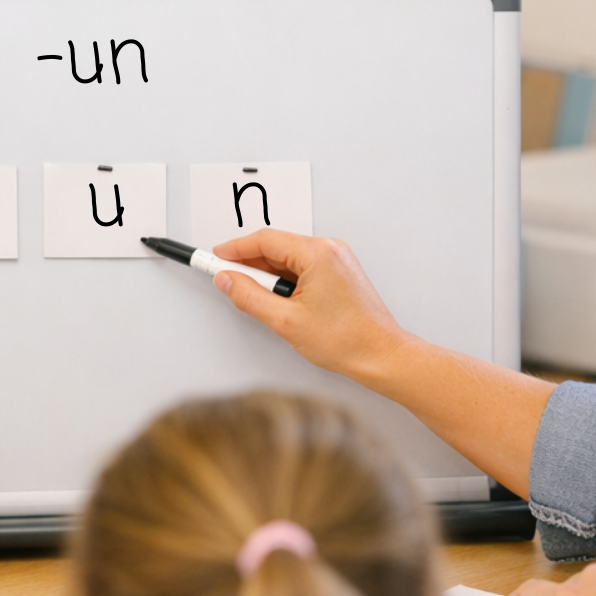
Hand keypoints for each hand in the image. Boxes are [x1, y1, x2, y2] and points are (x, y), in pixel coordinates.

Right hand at [211, 229, 411, 380]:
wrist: (381, 355)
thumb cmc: (346, 340)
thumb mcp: (285, 321)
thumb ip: (250, 297)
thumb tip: (228, 280)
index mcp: (318, 254)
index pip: (265, 240)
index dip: (234, 249)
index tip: (214, 257)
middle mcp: (330, 250)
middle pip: (277, 246)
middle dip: (249, 263)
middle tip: (226, 279)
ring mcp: (337, 260)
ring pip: (289, 258)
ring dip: (268, 274)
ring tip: (254, 297)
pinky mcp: (340, 273)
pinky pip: (304, 267)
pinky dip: (285, 279)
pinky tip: (277, 299)